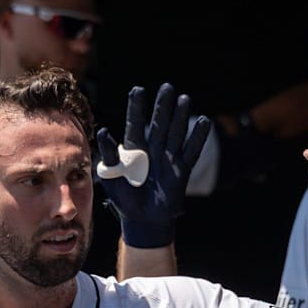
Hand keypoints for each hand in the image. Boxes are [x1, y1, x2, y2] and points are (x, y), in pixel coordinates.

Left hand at [96, 82, 212, 248]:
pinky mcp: (181, 170)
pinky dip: (198, 138)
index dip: (136, 108)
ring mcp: (168, 158)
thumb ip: (108, 155)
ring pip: (175, 133)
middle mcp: (152, 150)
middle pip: (159, 124)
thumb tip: (103, 131)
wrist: (142, 220)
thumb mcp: (111, 176)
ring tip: (184, 98)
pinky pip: (191, 151)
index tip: (138, 90)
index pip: (135, 124)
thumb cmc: (123, 198)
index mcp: (133, 150)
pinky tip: (204, 122)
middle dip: (163, 106)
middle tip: (167, 87)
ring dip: (180, 117)